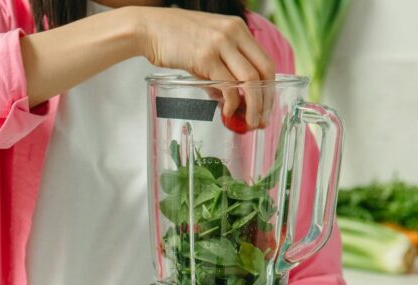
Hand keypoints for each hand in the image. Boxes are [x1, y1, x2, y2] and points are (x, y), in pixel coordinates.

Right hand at [133, 7, 275, 128]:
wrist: (147, 28)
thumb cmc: (171, 38)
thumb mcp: (204, 47)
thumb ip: (219, 68)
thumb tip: (226, 98)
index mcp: (237, 29)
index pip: (265, 61)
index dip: (270, 87)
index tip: (266, 107)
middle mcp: (233, 33)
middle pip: (264, 70)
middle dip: (266, 100)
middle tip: (262, 120)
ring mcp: (220, 44)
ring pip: (251, 79)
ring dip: (254, 105)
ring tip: (249, 122)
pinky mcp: (205, 57)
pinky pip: (227, 84)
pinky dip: (231, 102)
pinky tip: (227, 112)